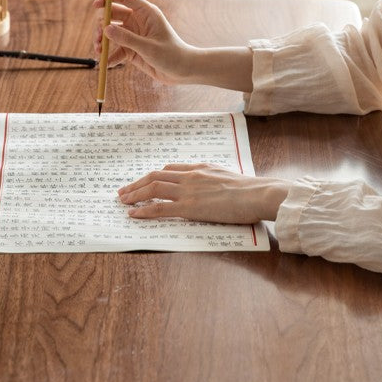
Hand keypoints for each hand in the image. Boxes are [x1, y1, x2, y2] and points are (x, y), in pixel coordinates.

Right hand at [93, 0, 195, 84]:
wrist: (183, 71)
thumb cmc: (172, 55)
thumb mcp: (148, 47)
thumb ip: (127, 39)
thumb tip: (105, 30)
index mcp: (146, 12)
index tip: (96, 6)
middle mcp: (138, 21)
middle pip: (112, 14)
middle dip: (101, 25)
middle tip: (98, 40)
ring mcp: (134, 35)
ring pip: (111, 33)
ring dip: (102, 41)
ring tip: (100, 53)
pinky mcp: (132, 49)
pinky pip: (116, 50)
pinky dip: (110, 57)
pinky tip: (107, 64)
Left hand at [118, 164, 289, 223]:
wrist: (257, 194)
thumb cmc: (249, 190)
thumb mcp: (226, 177)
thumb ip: (212, 179)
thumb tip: (208, 187)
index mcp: (200, 168)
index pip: (170, 169)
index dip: (153, 176)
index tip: (144, 182)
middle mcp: (190, 176)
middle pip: (155, 176)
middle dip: (137, 183)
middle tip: (123, 191)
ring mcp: (188, 191)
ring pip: (153, 188)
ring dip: (135, 194)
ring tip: (123, 201)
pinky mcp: (190, 207)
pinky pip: (160, 208)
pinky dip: (144, 210)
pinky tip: (134, 214)